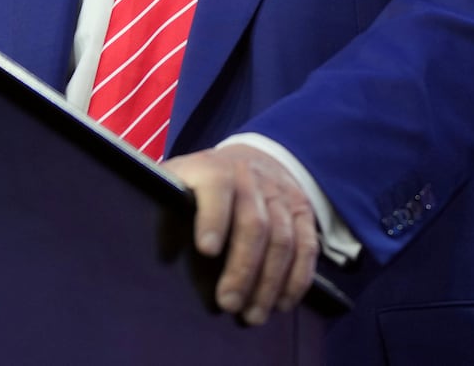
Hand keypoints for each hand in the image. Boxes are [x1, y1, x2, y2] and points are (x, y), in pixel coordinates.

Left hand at [163, 144, 319, 325]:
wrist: (249, 158)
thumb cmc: (202, 185)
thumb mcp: (178, 185)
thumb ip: (168, 214)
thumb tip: (167, 256)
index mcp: (215, 169)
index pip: (217, 187)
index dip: (213, 217)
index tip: (206, 250)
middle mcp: (251, 178)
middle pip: (254, 223)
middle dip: (242, 268)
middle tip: (229, 303)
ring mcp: (281, 194)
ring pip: (282, 240)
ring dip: (269, 283)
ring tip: (252, 315)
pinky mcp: (303, 211)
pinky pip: (307, 247)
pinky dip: (296, 279)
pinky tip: (282, 303)